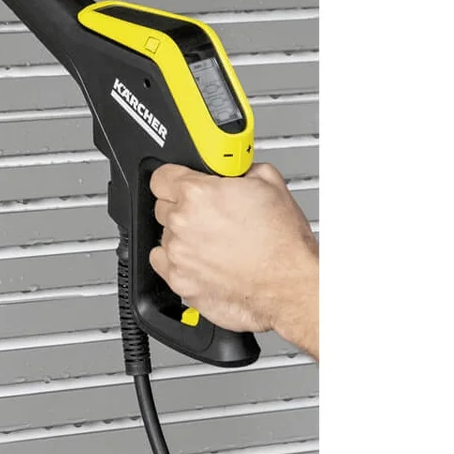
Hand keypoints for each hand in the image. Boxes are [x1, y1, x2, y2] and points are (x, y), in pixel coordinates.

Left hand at [150, 162, 318, 358]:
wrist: (292, 287)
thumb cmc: (284, 244)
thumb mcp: (270, 184)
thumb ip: (239, 168)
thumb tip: (231, 166)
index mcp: (197, 193)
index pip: (161, 176)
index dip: (175, 179)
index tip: (183, 185)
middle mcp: (181, 222)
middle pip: (164, 206)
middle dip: (184, 209)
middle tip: (212, 218)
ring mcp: (178, 253)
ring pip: (166, 235)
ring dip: (184, 237)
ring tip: (216, 243)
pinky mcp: (179, 280)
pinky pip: (163, 262)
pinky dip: (179, 262)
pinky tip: (204, 261)